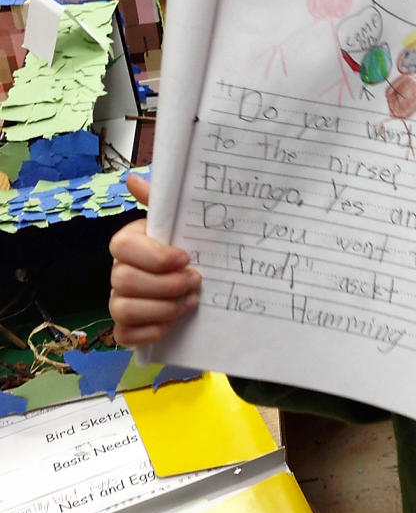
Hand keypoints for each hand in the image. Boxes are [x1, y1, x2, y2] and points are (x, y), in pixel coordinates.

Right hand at [108, 173, 201, 346]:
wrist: (200, 282)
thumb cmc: (186, 248)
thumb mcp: (180, 222)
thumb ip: (160, 201)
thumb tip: (133, 178)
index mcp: (129, 243)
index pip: (122, 247)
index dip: (154, 256)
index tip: (185, 258)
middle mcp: (118, 272)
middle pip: (124, 281)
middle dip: (164, 285)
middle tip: (194, 282)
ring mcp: (118, 301)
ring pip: (124, 309)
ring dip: (163, 308)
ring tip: (190, 301)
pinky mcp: (125, 328)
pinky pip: (125, 335)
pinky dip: (151, 331)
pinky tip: (173, 322)